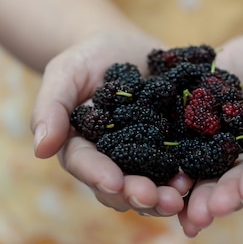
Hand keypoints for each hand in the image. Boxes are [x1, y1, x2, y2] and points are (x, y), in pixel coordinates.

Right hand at [30, 31, 192, 216]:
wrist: (124, 45)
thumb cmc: (87, 57)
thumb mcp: (65, 72)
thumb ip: (51, 107)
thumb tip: (41, 149)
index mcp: (83, 146)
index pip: (87, 165)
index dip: (99, 176)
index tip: (114, 182)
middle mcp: (114, 159)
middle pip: (122, 184)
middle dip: (138, 194)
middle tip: (156, 199)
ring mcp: (145, 154)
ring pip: (153, 182)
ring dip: (166, 194)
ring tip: (181, 195)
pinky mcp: (174, 143)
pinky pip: (182, 163)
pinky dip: (191, 174)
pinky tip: (201, 177)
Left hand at [178, 29, 242, 235]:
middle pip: (238, 174)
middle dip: (224, 194)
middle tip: (208, 210)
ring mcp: (223, 143)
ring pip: (209, 171)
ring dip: (196, 193)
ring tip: (183, 211)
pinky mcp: (197, 128)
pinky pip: (183, 149)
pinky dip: (172, 167)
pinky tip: (160, 187)